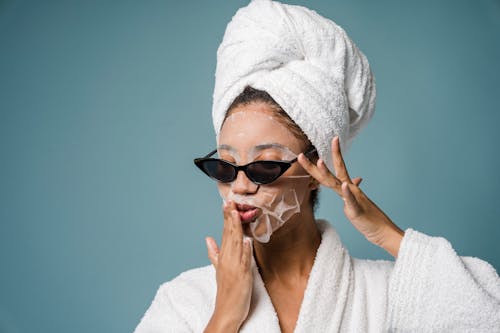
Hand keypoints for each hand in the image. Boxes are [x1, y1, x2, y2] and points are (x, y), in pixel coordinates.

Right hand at [204, 201, 252, 331]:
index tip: (227, 203)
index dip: (226, 217)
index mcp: (223, 257)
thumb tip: (208, 238)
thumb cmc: (226, 290)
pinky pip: (244, 260)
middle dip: (230, 217)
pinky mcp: (242, 276)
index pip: (224, 232)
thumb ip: (214, 253)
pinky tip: (246, 240)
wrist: (226, 312)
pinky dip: (244, 250)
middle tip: (230, 201)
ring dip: (236, 228)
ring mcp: (234, 267)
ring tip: (236, 214)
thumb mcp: (218, 269)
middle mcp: (227, 260)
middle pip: (229, 235)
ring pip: (235, 244)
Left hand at [298, 136, 403, 256]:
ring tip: (320, 162)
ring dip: (327, 173)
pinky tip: (345, 185)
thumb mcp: (356, 202)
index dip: (331, 155)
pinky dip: (347, 193)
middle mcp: (350, 190)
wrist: (382, 230)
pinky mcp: (357, 211)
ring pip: (337, 185)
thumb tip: (350, 183)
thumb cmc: (369, 217)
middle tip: (301, 154)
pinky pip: (351, 201)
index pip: (337, 168)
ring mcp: (353, 199)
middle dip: (315, 165)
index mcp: (348, 188)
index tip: (330, 140)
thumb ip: (350, 192)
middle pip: (330, 175)